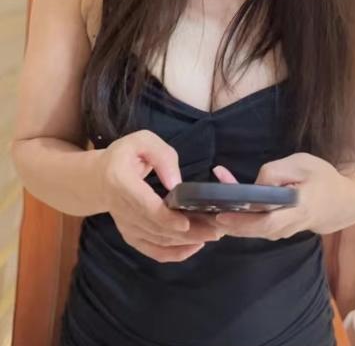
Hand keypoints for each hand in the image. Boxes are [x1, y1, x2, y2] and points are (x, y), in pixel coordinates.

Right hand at [98, 129, 223, 261]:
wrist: (98, 178)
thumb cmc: (125, 155)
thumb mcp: (143, 141)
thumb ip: (162, 157)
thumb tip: (176, 183)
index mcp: (120, 182)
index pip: (143, 205)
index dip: (165, 217)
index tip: (186, 223)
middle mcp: (121, 209)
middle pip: (155, 227)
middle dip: (187, 232)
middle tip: (216, 229)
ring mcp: (125, 227)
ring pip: (157, 241)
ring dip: (186, 242)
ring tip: (212, 234)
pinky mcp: (131, 236)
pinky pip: (153, 251)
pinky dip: (174, 253)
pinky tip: (195, 246)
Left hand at [211, 153, 339, 238]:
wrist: (341, 201)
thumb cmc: (321, 177)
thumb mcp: (301, 163)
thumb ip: (275, 172)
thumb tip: (254, 186)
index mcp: (297, 208)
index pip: (267, 222)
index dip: (243, 220)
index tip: (221, 213)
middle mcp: (289, 225)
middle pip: (255, 231)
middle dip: (229, 224)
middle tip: (206, 214)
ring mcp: (284, 231)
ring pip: (254, 231)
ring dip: (232, 222)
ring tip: (209, 210)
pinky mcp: (280, 230)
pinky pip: (258, 228)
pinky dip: (241, 220)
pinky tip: (225, 208)